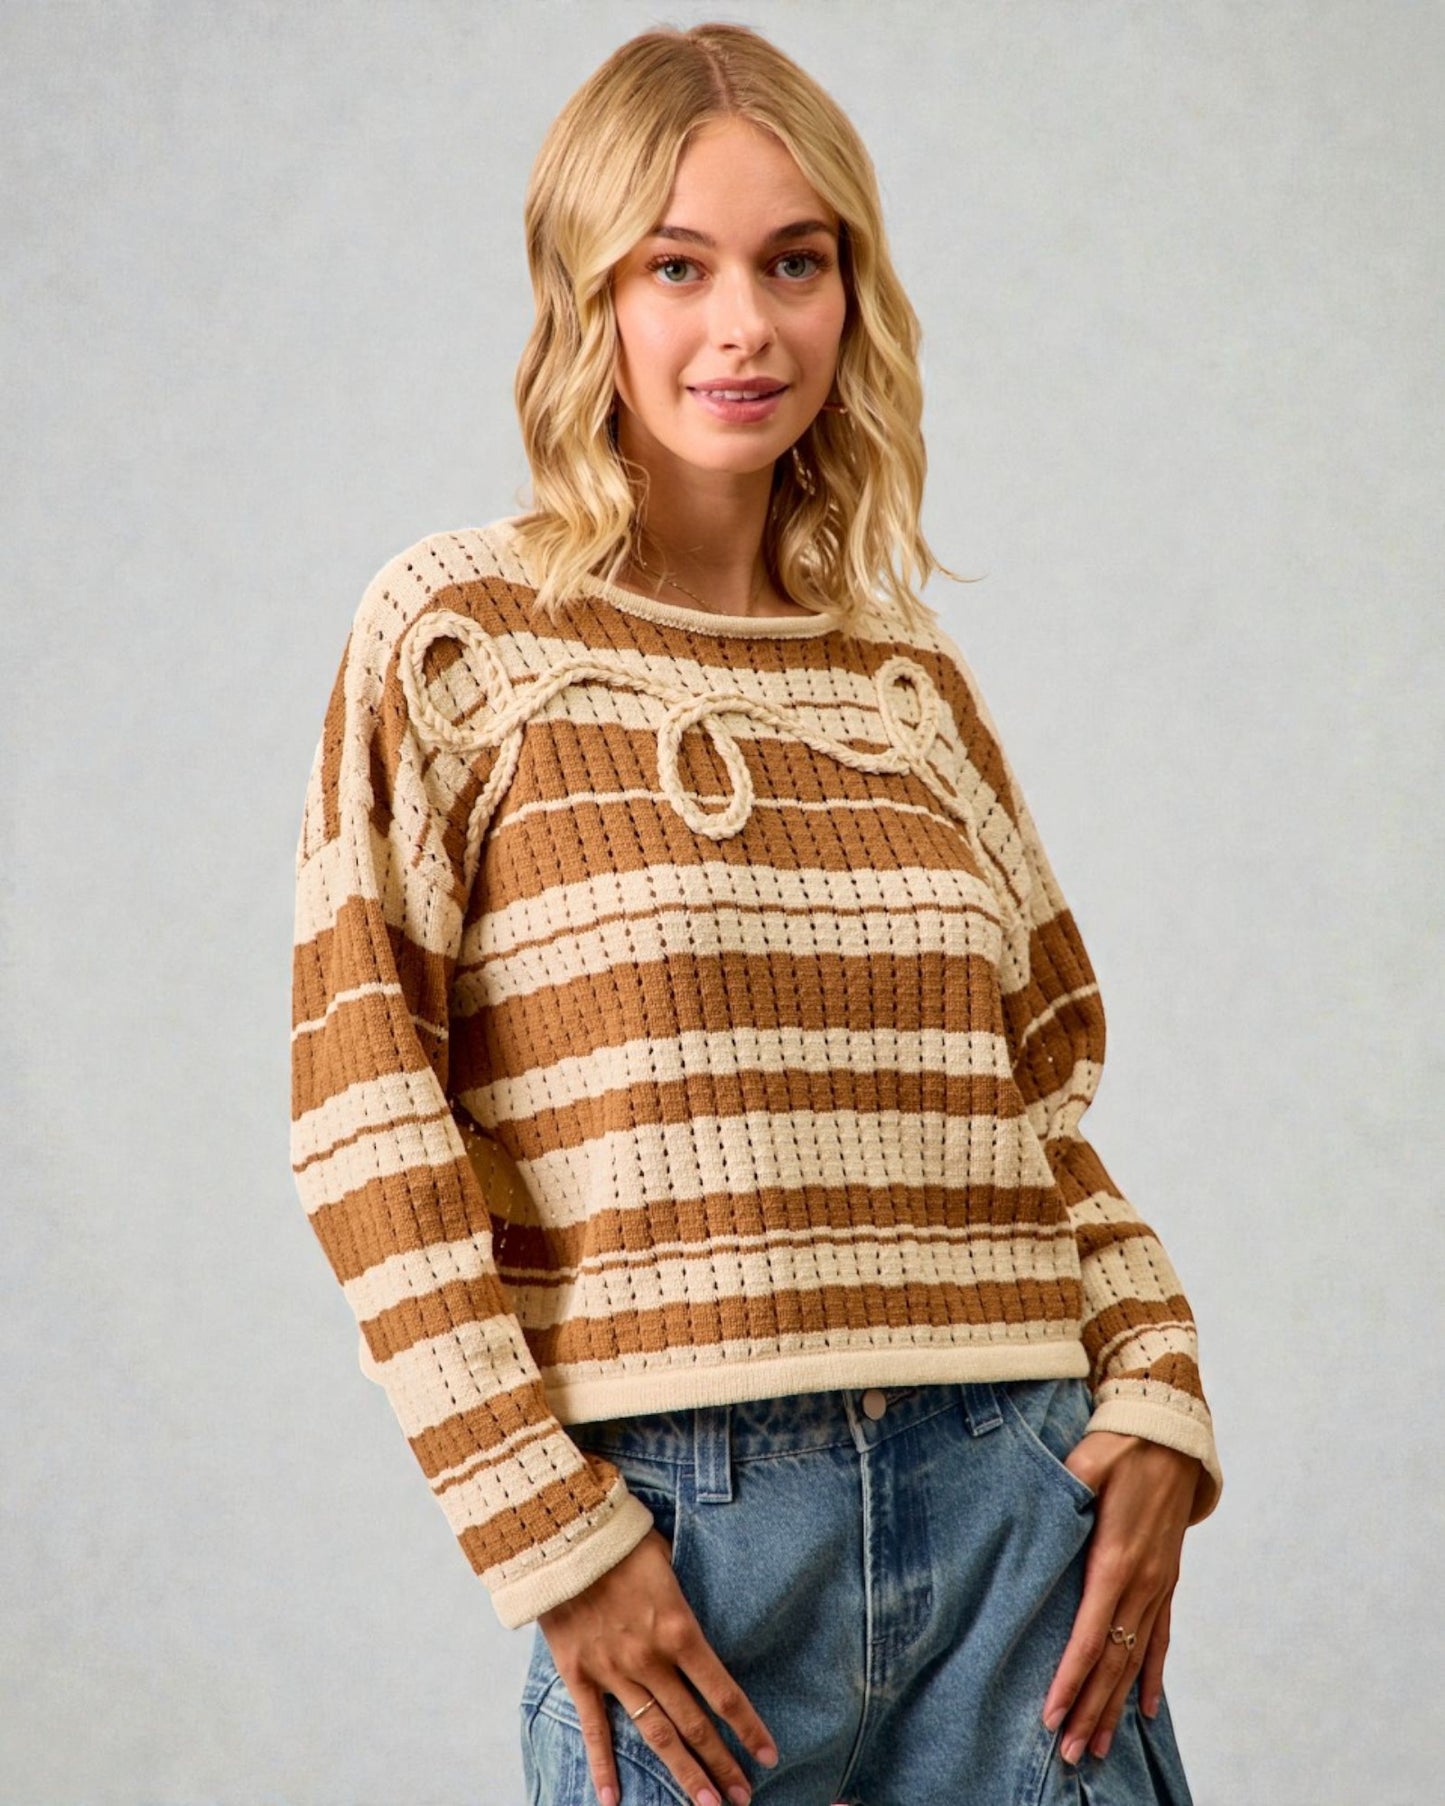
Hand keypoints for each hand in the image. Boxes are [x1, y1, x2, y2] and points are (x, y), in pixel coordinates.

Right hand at [536, 1527, 779, 1805]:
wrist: (562, 1537)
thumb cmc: (619, 1540)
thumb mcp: (667, 1560)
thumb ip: (682, 1599)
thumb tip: (694, 1616)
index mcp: (679, 1630)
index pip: (723, 1692)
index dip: (747, 1727)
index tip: (767, 1756)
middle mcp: (651, 1659)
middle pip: (694, 1724)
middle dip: (722, 1764)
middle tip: (743, 1798)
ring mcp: (614, 1672)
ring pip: (656, 1734)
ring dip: (683, 1773)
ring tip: (706, 1805)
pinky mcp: (579, 1674)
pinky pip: (595, 1728)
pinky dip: (603, 1766)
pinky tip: (612, 1799)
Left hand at [1041, 1432, 1200, 1765]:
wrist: (1171, 1435)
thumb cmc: (1121, 1445)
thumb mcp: (1084, 1463)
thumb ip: (1062, 1494)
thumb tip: (1036, 1516)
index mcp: (1114, 1560)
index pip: (1089, 1636)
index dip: (1070, 1679)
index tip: (1051, 1715)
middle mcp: (1140, 1583)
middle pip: (1113, 1662)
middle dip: (1090, 1709)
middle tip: (1071, 1753)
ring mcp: (1157, 1585)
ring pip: (1135, 1659)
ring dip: (1116, 1705)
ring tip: (1100, 1745)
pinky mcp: (1166, 1580)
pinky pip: (1160, 1637)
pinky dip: (1151, 1675)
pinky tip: (1144, 1706)